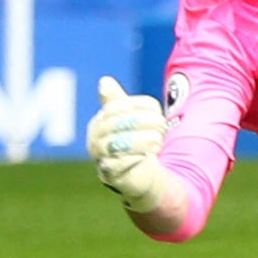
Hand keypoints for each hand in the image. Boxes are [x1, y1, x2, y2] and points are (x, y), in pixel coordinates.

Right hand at [86, 78, 177, 216]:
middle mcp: (94, 139)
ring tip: (158, 141)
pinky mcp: (110, 176)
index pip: (115, 108)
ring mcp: (100, 158)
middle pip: (116, 124)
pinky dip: (136, 158)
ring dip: (142, 141)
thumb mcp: (132, 117)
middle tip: (162, 125)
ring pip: (117, 143)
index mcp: (99, 122)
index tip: (157, 112)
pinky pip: (119, 164)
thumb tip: (104, 81)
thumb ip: (120, 100)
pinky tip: (148, 156)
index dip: (137, 108)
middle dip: (142, 122)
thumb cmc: (136, 141)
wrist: (140, 174)